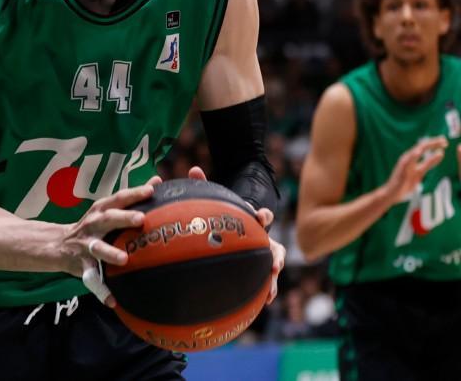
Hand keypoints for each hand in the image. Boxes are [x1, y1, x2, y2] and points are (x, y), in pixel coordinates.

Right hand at [60, 182, 153, 306]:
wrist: (57, 244)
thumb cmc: (93, 225)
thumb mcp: (107, 209)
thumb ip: (131, 198)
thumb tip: (157, 181)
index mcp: (100, 210)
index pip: (118, 199)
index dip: (134, 193)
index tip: (151, 190)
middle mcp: (92, 224)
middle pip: (108, 219)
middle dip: (123, 218)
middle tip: (141, 219)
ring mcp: (86, 245)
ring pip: (98, 248)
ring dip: (110, 253)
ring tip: (124, 259)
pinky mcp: (81, 264)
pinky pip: (92, 279)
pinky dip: (101, 290)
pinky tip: (112, 301)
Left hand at [180, 167, 284, 303]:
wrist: (231, 237)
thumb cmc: (223, 219)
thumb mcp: (216, 204)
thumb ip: (205, 186)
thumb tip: (194, 169)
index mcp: (252, 223)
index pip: (261, 217)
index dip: (262, 215)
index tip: (259, 216)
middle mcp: (262, 240)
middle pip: (275, 246)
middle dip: (276, 254)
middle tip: (274, 263)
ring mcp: (263, 257)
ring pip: (273, 267)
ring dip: (274, 278)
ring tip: (271, 289)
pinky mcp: (260, 272)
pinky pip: (267, 282)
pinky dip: (268, 291)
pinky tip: (264, 301)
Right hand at [383, 137, 446, 202]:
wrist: (391, 193)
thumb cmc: (405, 183)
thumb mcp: (420, 171)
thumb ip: (429, 163)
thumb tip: (441, 153)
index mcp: (412, 158)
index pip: (424, 147)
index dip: (435, 143)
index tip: (445, 141)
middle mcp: (408, 158)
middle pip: (422, 147)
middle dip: (434, 143)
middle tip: (445, 140)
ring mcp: (404, 163)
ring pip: (416, 151)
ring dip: (427, 146)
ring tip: (437, 142)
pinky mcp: (401, 170)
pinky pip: (407, 162)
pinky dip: (412, 156)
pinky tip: (418, 151)